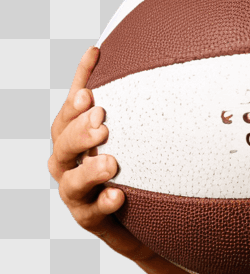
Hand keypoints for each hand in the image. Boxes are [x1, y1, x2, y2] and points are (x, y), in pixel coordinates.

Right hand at [47, 45, 154, 262]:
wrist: (143, 216)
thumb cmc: (140, 164)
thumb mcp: (140, 129)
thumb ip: (142, 98)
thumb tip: (164, 56)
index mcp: (80, 136)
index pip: (71, 109)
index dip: (78, 87)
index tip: (93, 73)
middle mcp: (72, 162)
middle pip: (62, 143)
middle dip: (79, 131)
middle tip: (102, 122)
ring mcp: (79, 192)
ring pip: (71, 182)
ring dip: (89, 171)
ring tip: (109, 162)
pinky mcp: (91, 217)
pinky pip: (92, 213)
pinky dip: (104, 204)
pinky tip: (118, 196)